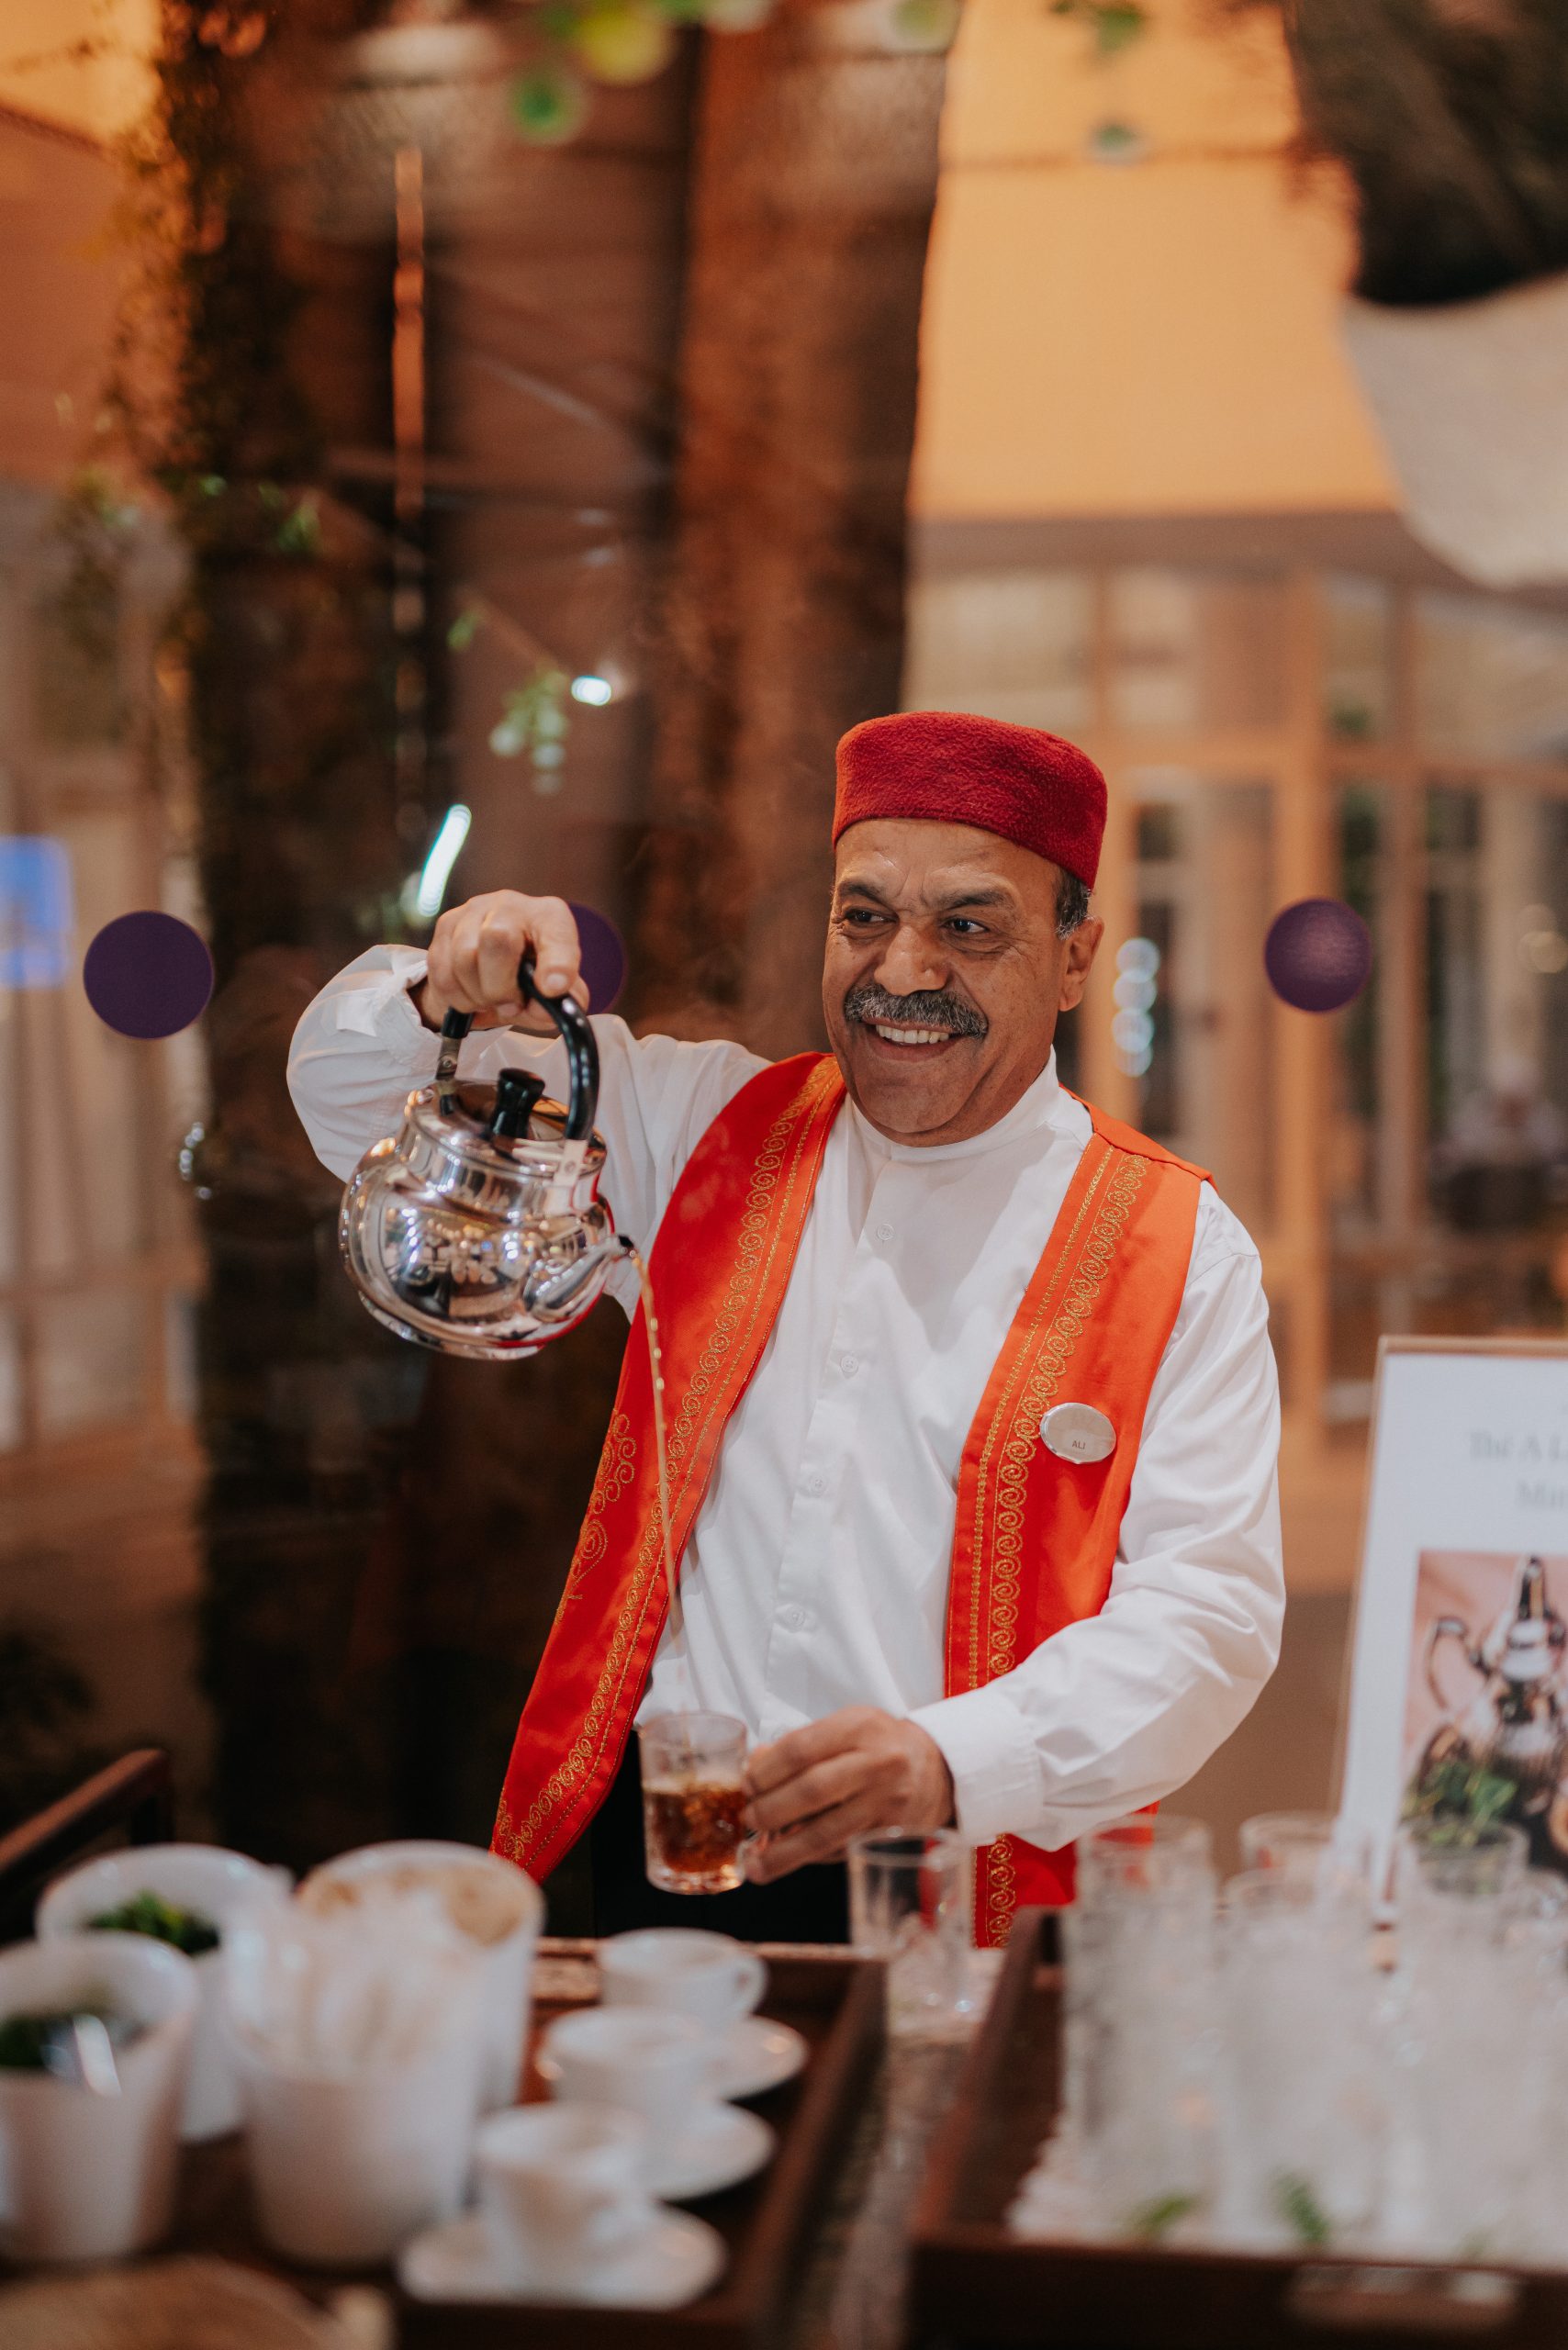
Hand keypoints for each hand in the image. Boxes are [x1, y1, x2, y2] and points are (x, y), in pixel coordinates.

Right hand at [413, 891, 587, 1034]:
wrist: (494, 968)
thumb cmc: (533, 977)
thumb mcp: (556, 995)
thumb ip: (558, 1005)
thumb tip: (543, 1010)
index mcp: (549, 916)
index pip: (556, 932)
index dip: (557, 962)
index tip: (554, 989)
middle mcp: (510, 905)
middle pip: (497, 939)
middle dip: (501, 986)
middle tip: (510, 1005)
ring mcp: (473, 911)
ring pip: (464, 957)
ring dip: (477, 994)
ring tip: (490, 1001)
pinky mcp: (445, 926)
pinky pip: (442, 971)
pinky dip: (457, 997)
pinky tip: (472, 997)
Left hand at [741, 1707, 954, 1882]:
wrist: (936, 1768)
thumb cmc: (877, 1743)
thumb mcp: (844, 1727)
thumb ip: (800, 1745)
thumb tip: (753, 1769)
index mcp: (860, 1726)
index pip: (802, 1748)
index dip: (767, 1771)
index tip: (746, 1785)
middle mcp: (877, 1763)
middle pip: (813, 1791)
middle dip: (771, 1810)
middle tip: (748, 1819)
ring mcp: (885, 1802)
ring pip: (826, 1832)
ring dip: (784, 1852)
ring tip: (755, 1864)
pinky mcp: (888, 1835)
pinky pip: (840, 1850)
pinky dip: (808, 1858)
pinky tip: (785, 1862)